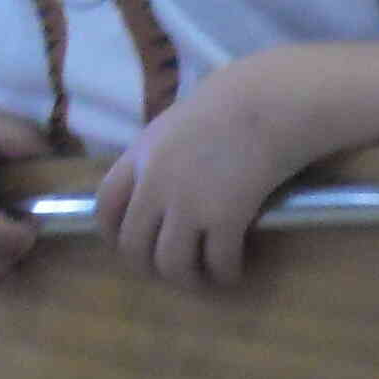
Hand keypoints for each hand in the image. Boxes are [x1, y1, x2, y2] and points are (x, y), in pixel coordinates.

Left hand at [95, 57, 317, 286]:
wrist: (273, 100)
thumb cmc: (235, 100)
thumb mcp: (179, 121)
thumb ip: (163, 155)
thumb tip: (165, 183)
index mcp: (140, 155)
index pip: (105, 207)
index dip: (113, 234)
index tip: (131, 244)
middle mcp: (155, 184)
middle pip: (134, 245)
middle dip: (150, 266)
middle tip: (173, 268)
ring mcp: (188, 204)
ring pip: (171, 264)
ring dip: (187, 278)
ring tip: (204, 278)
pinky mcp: (224, 218)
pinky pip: (217, 262)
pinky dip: (224, 274)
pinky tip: (234, 272)